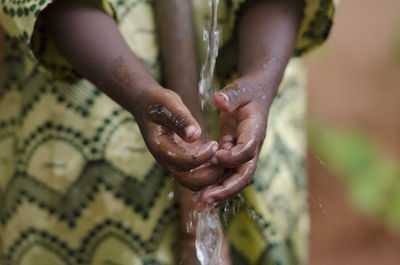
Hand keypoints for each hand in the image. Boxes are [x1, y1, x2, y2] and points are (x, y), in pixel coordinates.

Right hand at [132, 85, 224, 190]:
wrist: (150, 106)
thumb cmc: (158, 103)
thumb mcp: (167, 105)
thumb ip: (180, 120)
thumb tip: (195, 135)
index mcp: (161, 149)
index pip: (183, 163)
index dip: (201, 157)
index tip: (215, 143)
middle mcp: (168, 161)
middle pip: (191, 182)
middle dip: (212, 173)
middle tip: (226, 154)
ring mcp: (178, 162)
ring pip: (198, 181)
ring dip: (215, 172)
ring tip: (227, 151)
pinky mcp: (187, 159)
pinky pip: (202, 172)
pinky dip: (215, 167)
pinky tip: (224, 149)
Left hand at [197, 72, 277, 207]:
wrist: (257, 95)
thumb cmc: (248, 91)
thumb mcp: (239, 89)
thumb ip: (231, 96)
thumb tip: (219, 101)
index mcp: (255, 131)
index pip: (248, 150)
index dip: (232, 157)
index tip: (214, 157)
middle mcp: (252, 147)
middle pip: (244, 175)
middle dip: (226, 189)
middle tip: (205, 199)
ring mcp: (245, 154)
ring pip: (235, 179)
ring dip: (219, 192)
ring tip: (200, 204)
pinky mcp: (236, 156)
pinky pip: (227, 174)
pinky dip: (216, 184)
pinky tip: (200, 194)